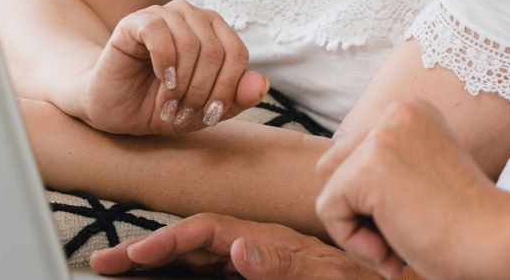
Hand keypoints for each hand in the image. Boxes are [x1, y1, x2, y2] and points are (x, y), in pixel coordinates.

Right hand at [82, 0, 267, 134]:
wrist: (114, 109)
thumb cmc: (160, 106)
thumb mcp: (202, 111)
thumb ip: (234, 99)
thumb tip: (262, 84)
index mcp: (214, 32)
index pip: (237, 54)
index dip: (228, 88)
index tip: (210, 116)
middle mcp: (192, 16)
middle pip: (215, 51)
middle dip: (202, 91)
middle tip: (183, 114)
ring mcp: (164, 14)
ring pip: (191, 44)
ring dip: (182, 84)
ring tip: (169, 106)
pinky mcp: (136, 21)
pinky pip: (160, 34)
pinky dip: (165, 65)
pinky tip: (161, 82)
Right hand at [88, 213, 379, 278]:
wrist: (405, 277)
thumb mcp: (329, 276)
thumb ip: (285, 265)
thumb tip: (236, 249)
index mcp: (274, 243)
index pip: (208, 232)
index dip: (166, 241)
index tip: (129, 256)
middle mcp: (267, 250)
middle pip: (196, 243)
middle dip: (148, 250)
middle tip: (103, 261)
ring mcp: (268, 265)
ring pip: (205, 258)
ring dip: (164, 261)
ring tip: (123, 266)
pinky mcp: (274, 277)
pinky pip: (223, 272)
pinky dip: (192, 272)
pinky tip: (174, 276)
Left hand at [315, 101, 509, 279]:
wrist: (499, 241)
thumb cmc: (467, 223)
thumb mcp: (423, 175)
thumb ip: (389, 166)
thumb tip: (334, 182)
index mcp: (412, 111)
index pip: (353, 155)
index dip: (370, 199)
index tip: (410, 220)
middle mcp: (396, 112)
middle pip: (334, 167)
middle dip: (357, 210)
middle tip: (399, 238)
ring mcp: (382, 137)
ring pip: (330, 190)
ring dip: (356, 229)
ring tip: (396, 247)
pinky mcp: (369, 168)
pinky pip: (328, 211)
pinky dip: (354, 242)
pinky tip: (393, 252)